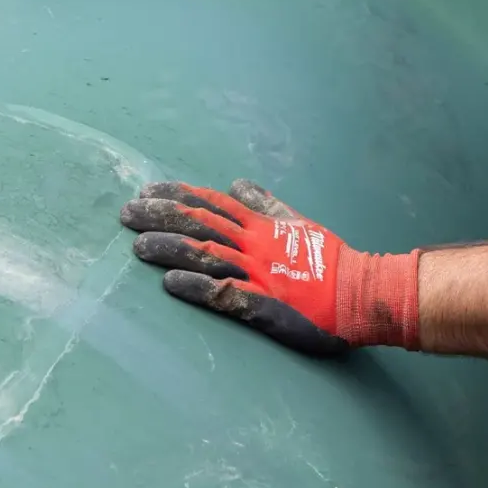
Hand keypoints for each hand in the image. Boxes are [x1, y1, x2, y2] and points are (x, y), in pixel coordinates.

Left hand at [120, 179, 419, 356]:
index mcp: (262, 225)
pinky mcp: (264, 303)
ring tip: (138, 247)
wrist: (360, 294)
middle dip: (161, 216)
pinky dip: (196, 286)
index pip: (211, 203)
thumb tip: (238, 184)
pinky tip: (170, 284)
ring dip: (170, 248)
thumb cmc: (331, 261)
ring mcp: (258, 273)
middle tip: (126, 214)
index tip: (146, 190)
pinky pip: (224, 294)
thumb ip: (266, 205)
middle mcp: (255, 244)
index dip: (177, 195)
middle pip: (200, 223)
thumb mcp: (298, 223)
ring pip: (206, 254)